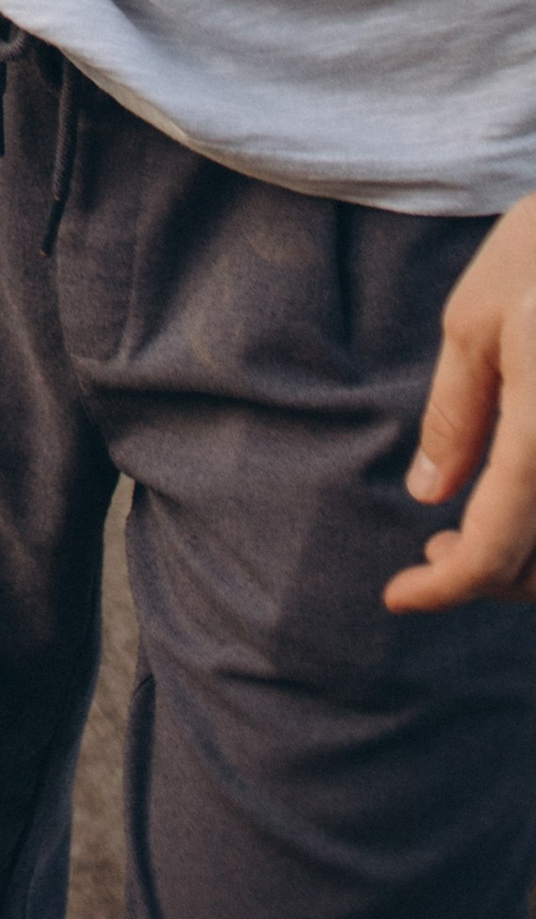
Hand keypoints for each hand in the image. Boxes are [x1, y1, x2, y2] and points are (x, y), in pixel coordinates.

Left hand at [387, 188, 535, 608]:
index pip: (495, 550)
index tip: (397, 597)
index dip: (445, 589)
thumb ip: (458, 417)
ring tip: (466, 531)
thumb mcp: (475, 321)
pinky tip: (514, 498)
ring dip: (524, 563)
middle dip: (484, 579)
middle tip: (428, 557)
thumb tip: (429, 496)